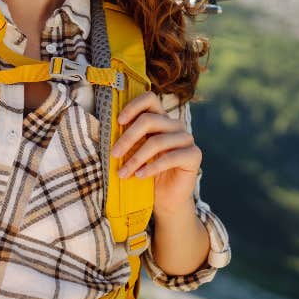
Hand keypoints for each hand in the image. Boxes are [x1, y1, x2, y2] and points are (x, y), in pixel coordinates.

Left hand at [110, 91, 200, 215]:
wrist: (165, 199)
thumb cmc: (146, 172)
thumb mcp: (134, 152)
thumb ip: (127, 139)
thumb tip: (105, 130)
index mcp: (160, 118)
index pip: (149, 99)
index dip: (133, 106)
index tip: (118, 121)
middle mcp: (175, 125)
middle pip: (149, 120)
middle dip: (128, 137)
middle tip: (114, 154)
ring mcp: (186, 138)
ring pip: (157, 141)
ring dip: (135, 158)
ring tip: (123, 173)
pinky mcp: (194, 155)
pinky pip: (169, 158)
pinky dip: (151, 167)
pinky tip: (140, 176)